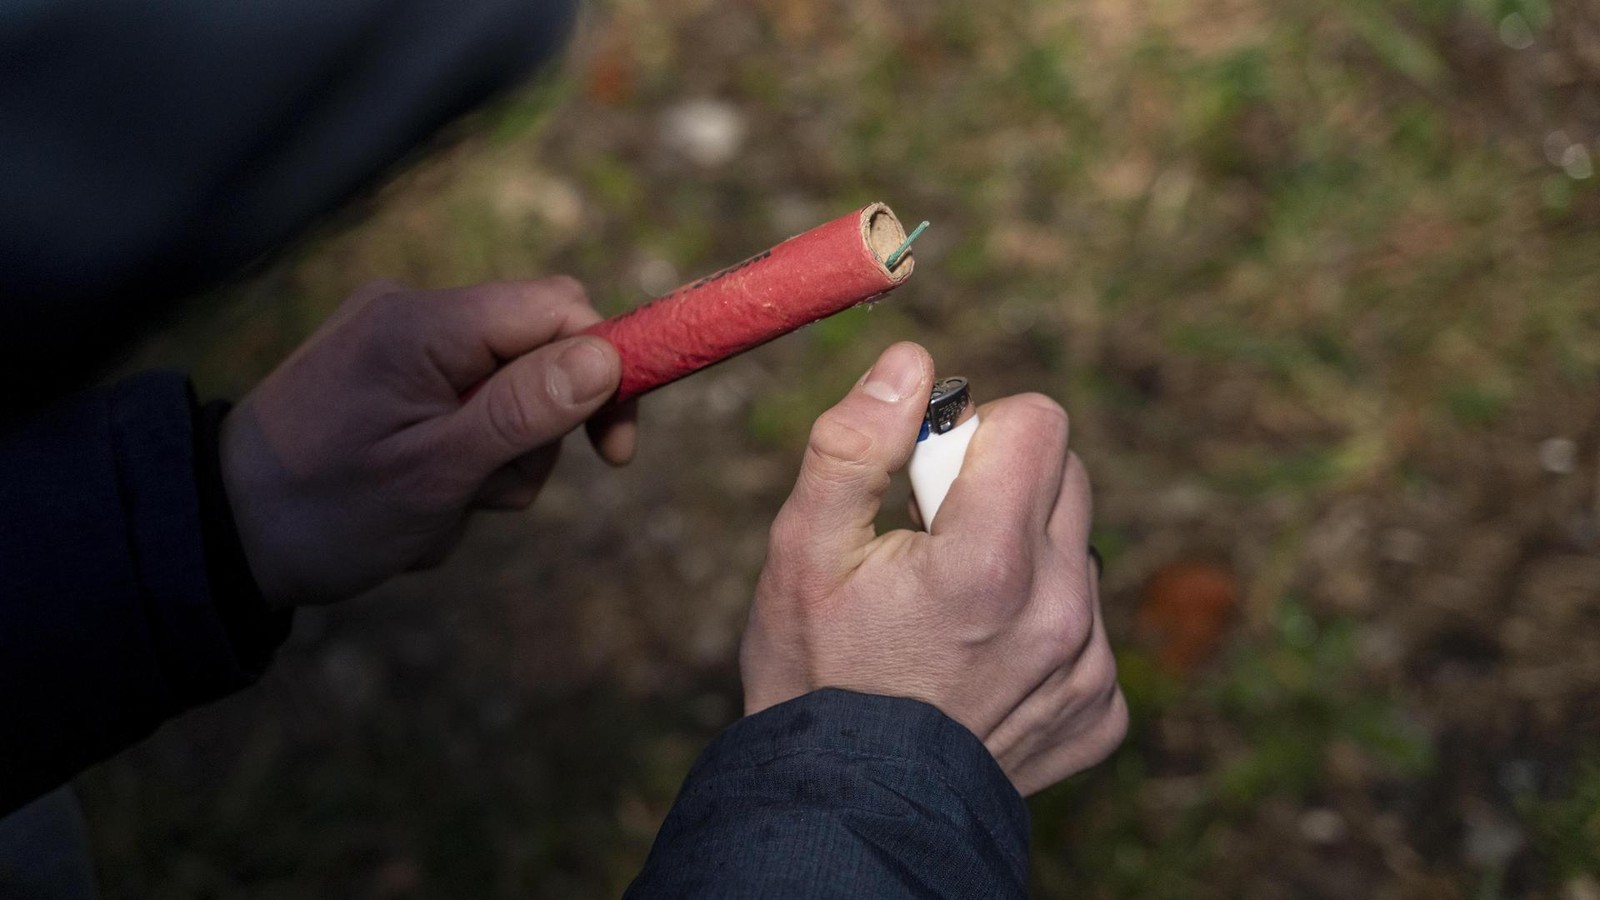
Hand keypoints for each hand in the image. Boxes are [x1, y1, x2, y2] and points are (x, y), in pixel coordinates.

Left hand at [221, 278, 634, 607]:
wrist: (220, 535)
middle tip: (489, 493)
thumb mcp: (437, 472)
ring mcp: (398, 344)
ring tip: (438, 508)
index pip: (557, 308)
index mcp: (423, 324)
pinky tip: (416, 501)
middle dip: (537, 432)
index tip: (614, 451)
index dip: (605, 369)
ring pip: (506, 391)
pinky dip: (460, 461)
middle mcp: (412, 315)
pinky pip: (463, 407)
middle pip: (538, 352)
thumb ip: (525, 410)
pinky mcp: (390, 377)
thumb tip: (607, 356)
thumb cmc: (324, 509)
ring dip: (495, 462)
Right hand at [741, 342, 1125, 794]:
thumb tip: (912, 360)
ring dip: (1026, 554)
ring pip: (1078, 549)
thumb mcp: (802, 549)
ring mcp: (1089, 668)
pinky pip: (1089, 625)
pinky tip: (982, 662)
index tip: (933, 478)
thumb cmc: (816, 674)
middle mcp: (1060, 612)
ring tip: (956, 610)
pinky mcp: (1103, 710)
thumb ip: (856, 443)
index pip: (1040, 422)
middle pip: (1068, 475)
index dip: (980, 431)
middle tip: (935, 541)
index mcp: (991, 562)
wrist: (848, 808)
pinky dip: (1043, 624)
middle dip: (1004, 483)